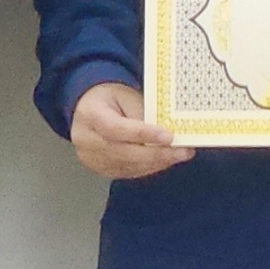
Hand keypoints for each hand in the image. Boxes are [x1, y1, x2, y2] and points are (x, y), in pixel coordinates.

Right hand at [70, 79, 190, 180]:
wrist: (88, 109)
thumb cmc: (109, 99)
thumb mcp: (126, 96)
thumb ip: (144, 113)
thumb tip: (168, 131)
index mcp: (91, 115)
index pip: (117, 129)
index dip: (143, 135)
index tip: (169, 137)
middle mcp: (86, 140)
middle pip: (124, 153)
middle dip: (157, 154)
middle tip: (182, 151)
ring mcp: (91, 158)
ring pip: (128, 166)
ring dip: (157, 163)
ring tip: (179, 155)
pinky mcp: (99, 169)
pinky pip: (127, 172)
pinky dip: (148, 167)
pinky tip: (164, 161)